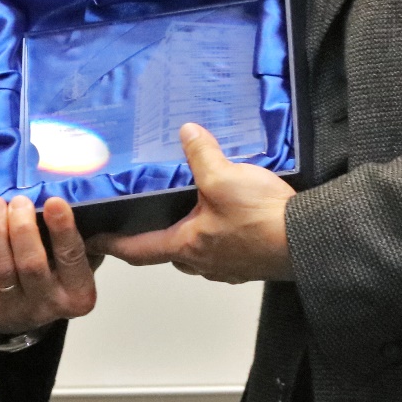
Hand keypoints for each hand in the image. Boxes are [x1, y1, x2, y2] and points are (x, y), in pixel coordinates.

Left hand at [0, 192, 99, 336]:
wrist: (25, 318)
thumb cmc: (57, 278)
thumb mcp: (81, 263)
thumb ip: (83, 238)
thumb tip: (74, 199)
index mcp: (78, 295)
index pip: (71, 257)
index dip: (62, 229)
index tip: (54, 201)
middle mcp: (47, 306)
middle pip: (31, 264)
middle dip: (23, 227)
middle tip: (19, 200)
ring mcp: (11, 309)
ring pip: (1, 266)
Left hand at [94, 123, 292, 282]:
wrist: (305, 241)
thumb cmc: (261, 219)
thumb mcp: (224, 177)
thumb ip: (201, 154)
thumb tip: (186, 132)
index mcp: (186, 245)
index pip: (138, 250)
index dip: (114, 245)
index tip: (96, 241)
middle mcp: (203, 263)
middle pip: (169, 253)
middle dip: (158, 238)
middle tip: (150, 218)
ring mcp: (228, 268)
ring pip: (198, 254)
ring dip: (192, 237)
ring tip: (194, 212)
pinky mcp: (250, 264)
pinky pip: (225, 253)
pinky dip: (219, 238)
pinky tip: (230, 219)